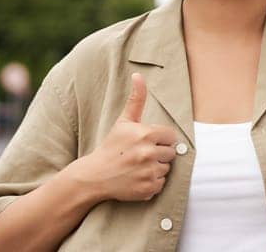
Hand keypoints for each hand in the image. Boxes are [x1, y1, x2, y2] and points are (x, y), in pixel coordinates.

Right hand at [65, 73, 178, 201]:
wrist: (94, 176)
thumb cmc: (111, 146)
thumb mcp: (123, 121)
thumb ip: (136, 99)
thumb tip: (138, 75)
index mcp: (145, 134)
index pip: (171, 136)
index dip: (160, 139)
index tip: (147, 142)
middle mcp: (148, 153)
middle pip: (171, 153)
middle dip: (159, 154)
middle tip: (141, 156)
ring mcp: (148, 172)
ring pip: (166, 169)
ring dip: (156, 168)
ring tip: (138, 167)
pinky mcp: (148, 189)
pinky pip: (161, 184)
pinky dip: (152, 183)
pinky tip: (137, 178)